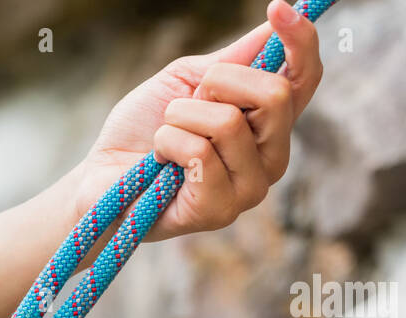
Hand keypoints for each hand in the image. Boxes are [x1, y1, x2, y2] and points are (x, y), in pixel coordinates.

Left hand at [77, 0, 323, 240]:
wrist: (100, 177)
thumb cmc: (143, 130)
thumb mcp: (186, 82)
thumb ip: (232, 60)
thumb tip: (273, 23)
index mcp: (268, 124)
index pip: (304, 79)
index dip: (300, 41)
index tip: (278, 8)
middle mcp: (270, 157)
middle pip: (276, 95)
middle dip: (220, 82)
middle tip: (188, 100)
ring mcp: (249, 188)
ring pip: (229, 122)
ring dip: (181, 116)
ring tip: (166, 136)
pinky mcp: (220, 210)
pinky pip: (200, 152)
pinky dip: (168, 143)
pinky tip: (160, 162)